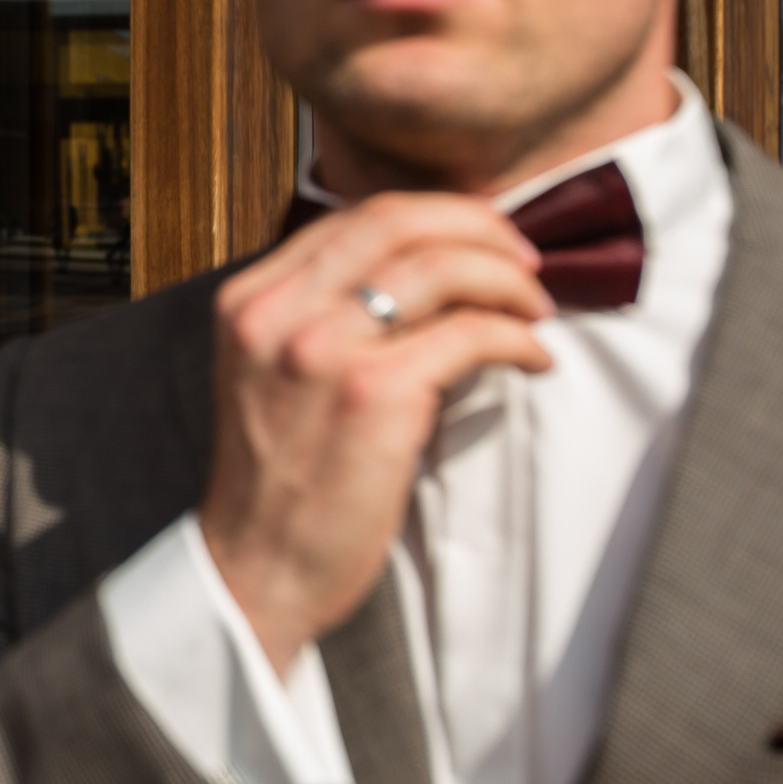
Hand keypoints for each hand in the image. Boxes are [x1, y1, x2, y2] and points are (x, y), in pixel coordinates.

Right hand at [198, 193, 552, 669]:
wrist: (259, 568)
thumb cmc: (277, 481)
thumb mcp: (270, 375)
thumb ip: (317, 317)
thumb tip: (420, 273)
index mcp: (249, 302)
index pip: (352, 218)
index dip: (433, 215)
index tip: (477, 234)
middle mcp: (277, 314)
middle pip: (397, 222)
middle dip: (478, 227)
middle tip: (522, 258)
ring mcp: (322, 351)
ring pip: (440, 266)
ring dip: (506, 279)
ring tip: (533, 309)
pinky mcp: (374, 394)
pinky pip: (470, 333)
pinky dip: (516, 338)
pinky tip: (531, 358)